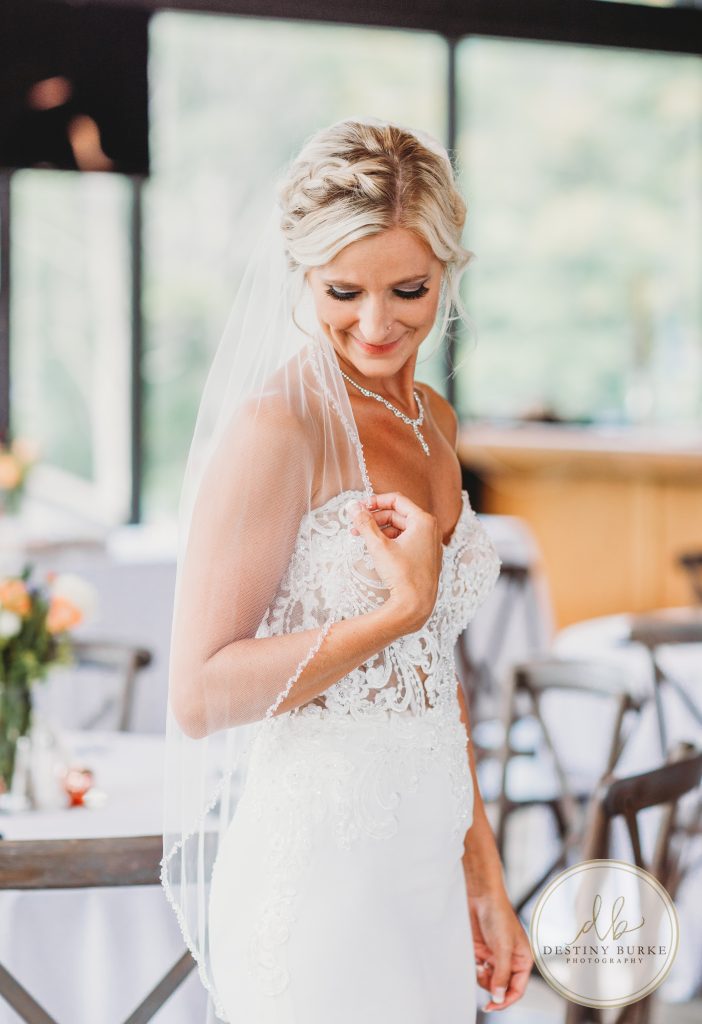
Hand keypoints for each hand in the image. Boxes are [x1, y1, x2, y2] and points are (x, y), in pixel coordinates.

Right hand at [349, 491, 442, 633]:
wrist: (415, 606)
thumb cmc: (401, 574)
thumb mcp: (378, 545)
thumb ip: (364, 523)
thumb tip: (352, 506)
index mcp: (423, 521)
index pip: (396, 499)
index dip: (375, 501)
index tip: (359, 508)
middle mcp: (431, 530)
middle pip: (397, 514)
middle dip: (375, 518)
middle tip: (355, 525)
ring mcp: (429, 544)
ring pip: (401, 528)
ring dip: (380, 530)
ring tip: (361, 538)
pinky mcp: (426, 557)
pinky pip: (407, 541)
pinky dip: (390, 541)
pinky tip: (376, 549)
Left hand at [469, 889, 533, 1011]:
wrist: (480, 896)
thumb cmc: (498, 915)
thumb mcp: (503, 947)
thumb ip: (502, 973)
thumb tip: (499, 996)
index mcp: (522, 960)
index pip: (517, 989)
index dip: (506, 1000)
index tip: (493, 1005)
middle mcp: (509, 961)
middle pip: (501, 988)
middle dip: (492, 987)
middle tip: (483, 980)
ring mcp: (495, 957)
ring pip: (488, 981)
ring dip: (482, 978)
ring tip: (479, 966)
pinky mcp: (482, 952)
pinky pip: (478, 970)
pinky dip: (475, 970)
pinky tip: (475, 961)